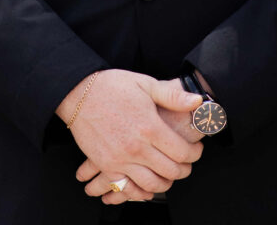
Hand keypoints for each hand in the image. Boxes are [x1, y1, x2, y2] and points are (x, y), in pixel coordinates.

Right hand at [58, 70, 202, 203]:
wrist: (79, 93)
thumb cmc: (113, 86)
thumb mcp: (145, 83)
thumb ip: (173, 95)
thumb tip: (197, 100)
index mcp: (150, 126)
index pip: (182, 152)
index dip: (194, 154)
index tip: (196, 149)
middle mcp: (137, 147)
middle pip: (170, 171)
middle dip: (184, 170)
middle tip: (187, 163)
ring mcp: (120, 159)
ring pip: (151, 184)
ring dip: (165, 183)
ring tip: (169, 174)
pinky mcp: (106, 165)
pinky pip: (127, 188)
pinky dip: (140, 192)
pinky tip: (146, 186)